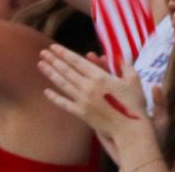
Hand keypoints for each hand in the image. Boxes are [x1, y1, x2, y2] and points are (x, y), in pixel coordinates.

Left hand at [38, 45, 157, 159]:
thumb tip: (116, 52)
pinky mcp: (81, 114)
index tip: (54, 47)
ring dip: (51, 74)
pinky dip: (54, 97)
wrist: (129, 128)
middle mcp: (88, 87)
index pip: (78, 62)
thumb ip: (123, 64)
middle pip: (67, 71)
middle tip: (43, 52)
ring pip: (63, 84)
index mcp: (100, 77)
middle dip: (54, 60)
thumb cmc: (133, 102)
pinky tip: (46, 91)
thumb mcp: (133, 79)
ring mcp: (83, 101)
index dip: (65, 53)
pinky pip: (64, 104)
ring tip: (41, 65)